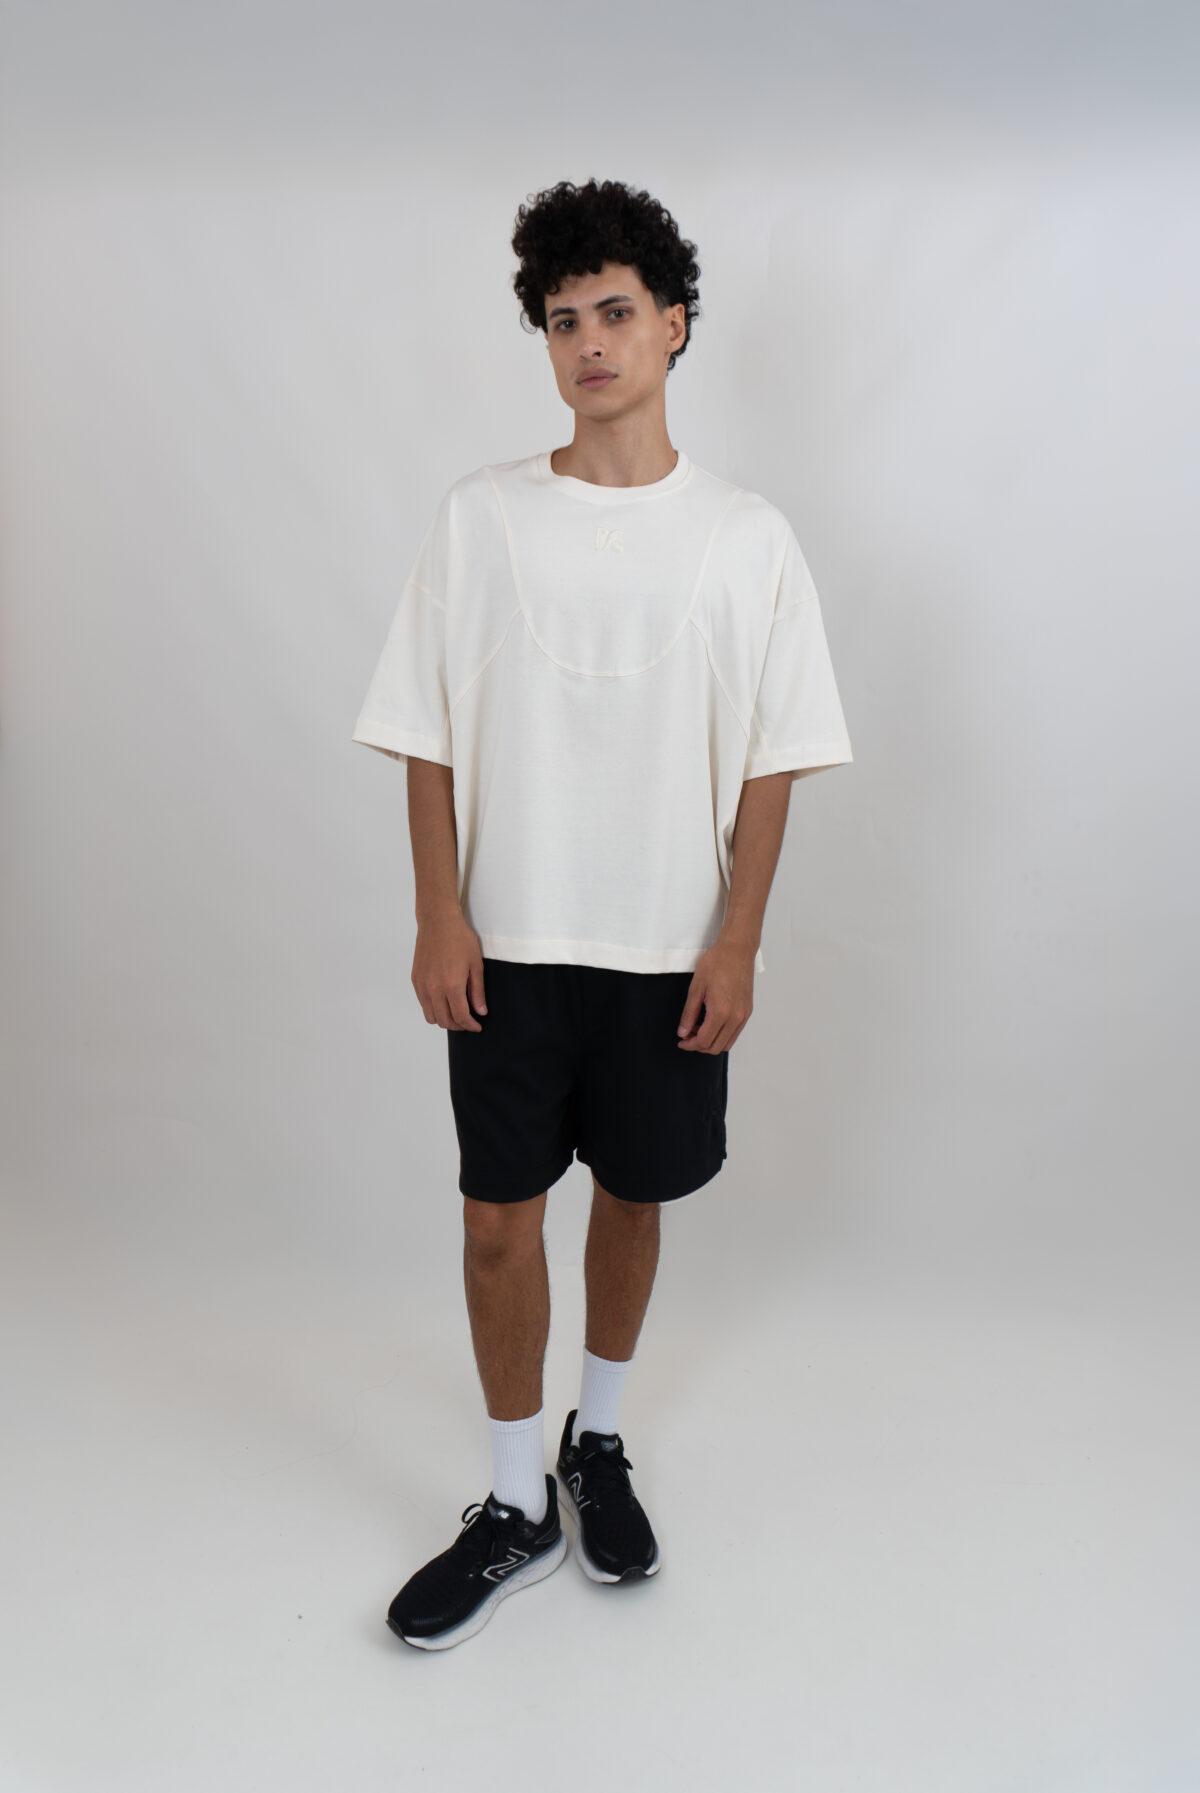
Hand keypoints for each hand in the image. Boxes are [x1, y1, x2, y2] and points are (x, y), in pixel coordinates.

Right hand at [412, 913, 487, 1030]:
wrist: (438, 922)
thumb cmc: (460, 939)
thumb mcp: (476, 964)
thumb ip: (478, 991)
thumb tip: (481, 1011)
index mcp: (452, 985)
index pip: (460, 1017)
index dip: (470, 1026)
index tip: (477, 1026)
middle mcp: (434, 988)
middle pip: (444, 1021)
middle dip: (458, 1026)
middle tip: (468, 1021)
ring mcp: (422, 985)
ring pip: (431, 1016)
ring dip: (444, 1019)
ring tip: (455, 1012)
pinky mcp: (416, 980)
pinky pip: (423, 1003)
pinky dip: (434, 1008)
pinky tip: (444, 1000)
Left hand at [676, 940, 754, 1052]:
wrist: (737, 950)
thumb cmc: (717, 963)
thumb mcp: (696, 988)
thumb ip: (689, 1014)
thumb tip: (683, 1033)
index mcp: (721, 1012)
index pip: (704, 1041)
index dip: (690, 1045)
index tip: (681, 1042)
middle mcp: (735, 1017)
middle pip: (716, 1047)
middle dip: (699, 1046)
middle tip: (688, 1036)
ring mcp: (744, 1015)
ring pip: (727, 1043)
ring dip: (711, 1042)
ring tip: (699, 1028)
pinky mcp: (747, 1011)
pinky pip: (735, 1032)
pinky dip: (722, 1034)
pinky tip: (711, 1023)